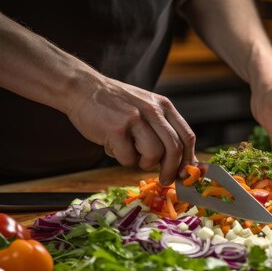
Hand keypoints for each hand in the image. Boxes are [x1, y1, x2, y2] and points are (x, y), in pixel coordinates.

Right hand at [66, 76, 195, 184]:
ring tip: (130, 151)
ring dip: (143, 162)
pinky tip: (113, 145)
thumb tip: (178, 162)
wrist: (82, 89)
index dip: (188, 159)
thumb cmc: (116, 105)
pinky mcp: (116, 130)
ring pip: (154, 155)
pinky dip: (122, 158)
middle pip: (174, 148)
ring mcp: (135, 119)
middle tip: (165, 181)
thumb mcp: (146, 107)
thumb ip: (162, 129)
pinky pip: (128, 158)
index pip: (187, 136)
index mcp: (163, 106)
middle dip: (171, 170)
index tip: (184, 174)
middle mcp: (153, 111)